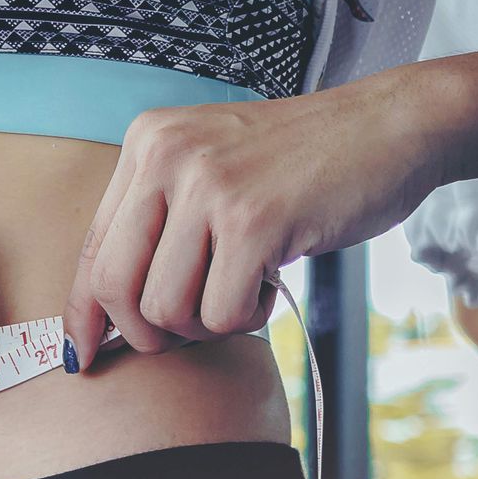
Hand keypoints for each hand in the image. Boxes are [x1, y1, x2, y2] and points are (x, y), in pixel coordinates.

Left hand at [61, 68, 460, 369]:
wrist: (395, 124)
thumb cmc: (304, 163)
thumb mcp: (213, 171)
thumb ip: (161, 224)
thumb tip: (107, 317)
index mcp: (146, 142)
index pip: (92, 247)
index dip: (84, 313)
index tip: (83, 354)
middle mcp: (165, 156)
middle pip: (114, 286)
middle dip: (144, 332)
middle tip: (190, 329)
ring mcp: (208, 185)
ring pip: (165, 309)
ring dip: (205, 324)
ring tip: (244, 291)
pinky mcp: (253, 220)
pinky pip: (221, 314)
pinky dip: (246, 319)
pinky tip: (270, 287)